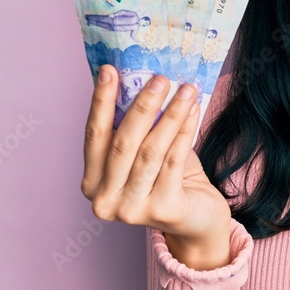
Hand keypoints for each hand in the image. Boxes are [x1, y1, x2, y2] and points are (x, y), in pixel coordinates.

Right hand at [81, 64, 232, 266]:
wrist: (197, 219)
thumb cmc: (167, 179)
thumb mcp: (144, 151)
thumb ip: (136, 126)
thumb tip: (140, 78)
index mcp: (92, 182)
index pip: (94, 135)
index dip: (100, 101)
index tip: (109, 70)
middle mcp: (104, 200)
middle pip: (123, 143)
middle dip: (142, 106)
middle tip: (160, 78)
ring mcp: (131, 210)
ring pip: (151, 151)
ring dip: (170, 115)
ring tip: (185, 90)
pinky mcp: (162, 210)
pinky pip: (174, 161)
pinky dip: (184, 132)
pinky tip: (193, 111)